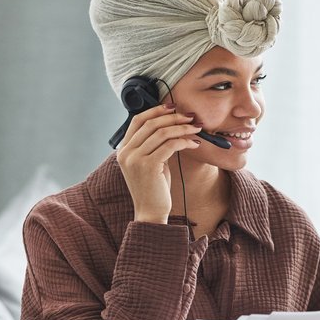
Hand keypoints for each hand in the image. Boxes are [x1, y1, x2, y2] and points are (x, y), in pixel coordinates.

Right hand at [115, 104, 200, 223]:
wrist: (150, 212)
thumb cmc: (153, 188)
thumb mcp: (150, 162)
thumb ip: (153, 144)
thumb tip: (171, 125)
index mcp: (123, 150)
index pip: (137, 121)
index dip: (155, 110)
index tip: (173, 107)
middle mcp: (126, 152)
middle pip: (150, 123)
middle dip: (173, 117)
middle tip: (190, 116)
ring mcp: (135, 159)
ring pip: (161, 132)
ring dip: (182, 128)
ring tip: (196, 129)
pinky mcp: (148, 166)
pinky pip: (169, 145)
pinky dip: (184, 141)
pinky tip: (193, 143)